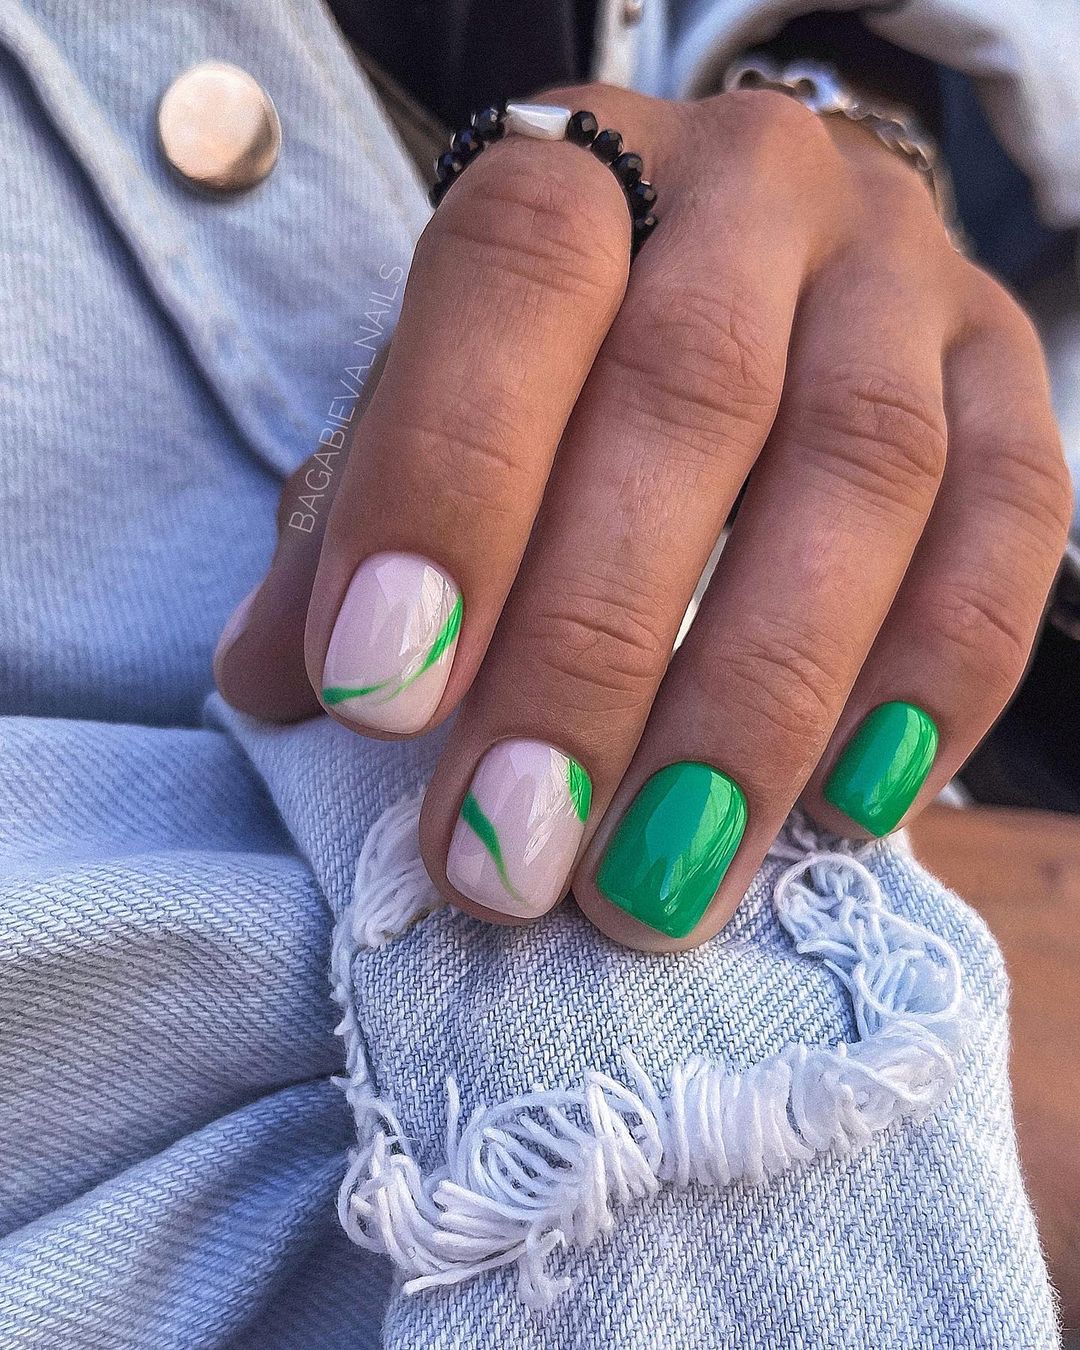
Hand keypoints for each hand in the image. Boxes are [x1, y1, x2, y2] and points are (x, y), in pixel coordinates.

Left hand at [215, 84, 1070, 951]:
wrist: (770, 267)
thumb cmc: (570, 358)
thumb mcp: (443, 399)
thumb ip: (358, 516)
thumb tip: (277, 682)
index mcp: (583, 170)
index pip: (515, 281)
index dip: (445, 489)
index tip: (379, 702)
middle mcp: (759, 194)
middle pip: (691, 398)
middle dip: (589, 655)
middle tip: (508, 851)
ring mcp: (907, 281)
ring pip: (862, 479)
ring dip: (752, 711)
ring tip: (650, 890)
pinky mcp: (1013, 379)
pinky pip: (1010, 533)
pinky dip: (931, 686)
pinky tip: (840, 813)